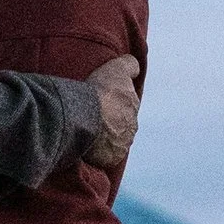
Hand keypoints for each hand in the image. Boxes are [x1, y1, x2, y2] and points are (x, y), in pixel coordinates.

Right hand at [82, 53, 138, 173]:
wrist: (88, 116)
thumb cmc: (100, 92)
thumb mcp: (117, 68)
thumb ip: (129, 65)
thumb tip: (136, 67)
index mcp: (133, 105)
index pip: (126, 104)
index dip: (114, 103)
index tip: (103, 102)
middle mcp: (132, 126)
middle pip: (122, 124)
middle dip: (111, 122)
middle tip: (94, 118)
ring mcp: (124, 143)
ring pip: (115, 140)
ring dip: (106, 138)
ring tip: (89, 134)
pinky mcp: (113, 158)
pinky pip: (107, 156)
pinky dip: (100, 153)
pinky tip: (88, 147)